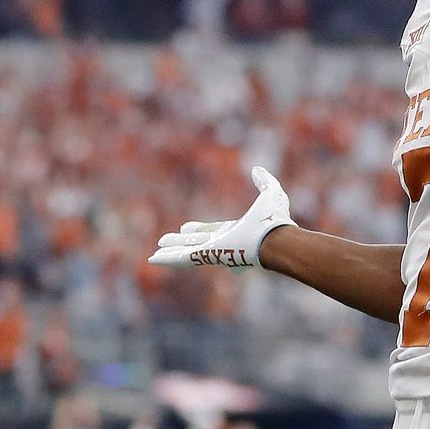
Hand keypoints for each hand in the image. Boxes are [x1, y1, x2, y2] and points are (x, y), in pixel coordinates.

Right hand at [147, 166, 293, 269]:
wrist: (275, 237)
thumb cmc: (275, 218)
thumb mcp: (271, 193)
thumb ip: (264, 181)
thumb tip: (256, 169)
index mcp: (236, 231)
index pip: (212, 231)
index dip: (198, 229)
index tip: (185, 227)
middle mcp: (223, 242)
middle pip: (197, 242)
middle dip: (181, 242)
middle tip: (166, 240)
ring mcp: (215, 250)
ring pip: (187, 250)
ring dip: (171, 250)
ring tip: (156, 250)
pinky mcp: (208, 255)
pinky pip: (185, 258)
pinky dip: (169, 258)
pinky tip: (154, 259)